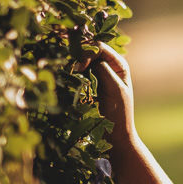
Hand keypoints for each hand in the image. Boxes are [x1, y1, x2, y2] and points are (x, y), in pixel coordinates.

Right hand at [73, 37, 135, 156]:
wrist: (114, 136)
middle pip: (88, 50)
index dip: (86, 51)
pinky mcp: (85, 85)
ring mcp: (95, 75)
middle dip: (76, 55)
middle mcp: (107, 66)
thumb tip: (84, 57)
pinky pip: (75, 73)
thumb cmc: (118, 114)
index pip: (99, 47)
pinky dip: (68, 73)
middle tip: (68, 68)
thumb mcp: (114, 89)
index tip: (78, 67)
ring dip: (71, 63)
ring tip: (65, 72)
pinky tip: (64, 77)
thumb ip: (103, 69)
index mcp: (118, 64)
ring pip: (79, 60)